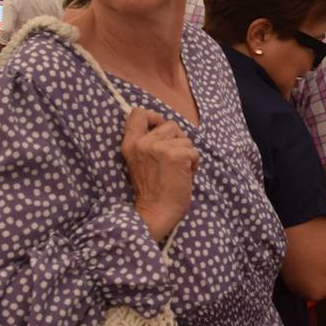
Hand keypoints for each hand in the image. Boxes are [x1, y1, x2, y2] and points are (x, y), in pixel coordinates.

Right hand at [122, 108, 199, 242]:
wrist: (155, 212)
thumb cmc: (152, 190)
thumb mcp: (141, 162)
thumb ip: (148, 143)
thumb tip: (169, 128)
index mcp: (130, 144)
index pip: (137, 113)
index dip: (154, 117)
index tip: (160, 129)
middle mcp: (142, 143)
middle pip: (171, 124)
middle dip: (178, 140)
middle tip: (172, 161)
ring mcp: (159, 147)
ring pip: (186, 139)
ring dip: (187, 153)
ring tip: (177, 171)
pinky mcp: (176, 155)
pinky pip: (194, 152)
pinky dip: (194, 164)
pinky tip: (184, 176)